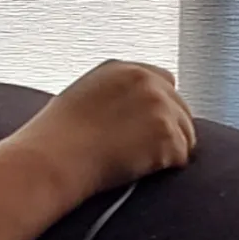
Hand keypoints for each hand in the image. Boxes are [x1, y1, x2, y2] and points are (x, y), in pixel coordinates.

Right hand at [17, 60, 195, 190]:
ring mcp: (159, 105)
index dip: (160, 107)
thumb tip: (130, 112)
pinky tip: (137, 170)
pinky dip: (165, 168)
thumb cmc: (55, 139)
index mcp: (121, 69)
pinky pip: (181, 157)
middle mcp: (144, 80)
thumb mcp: (81, 97)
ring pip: (186, 134)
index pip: (164, 80)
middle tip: (144, 153)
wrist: (52, 160)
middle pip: (180, 107)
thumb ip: (113, 95)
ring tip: (136, 163)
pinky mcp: (167, 133)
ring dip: (168, 151)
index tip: (151, 126)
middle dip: (168, 130)